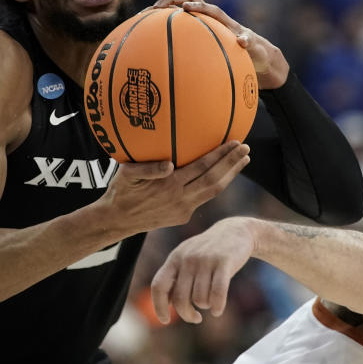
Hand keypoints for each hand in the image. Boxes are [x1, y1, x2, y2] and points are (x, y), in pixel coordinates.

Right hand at [99, 141, 249, 234]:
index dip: (220, 155)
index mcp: (169, 186)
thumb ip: (147, 168)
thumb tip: (170, 164)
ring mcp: (183, 210)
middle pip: (214, 180)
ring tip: (243, 160)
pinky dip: (216, 185)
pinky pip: (203, 198)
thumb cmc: (120, 191)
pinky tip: (223, 174)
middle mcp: (180, 199)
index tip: (235, 143)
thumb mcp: (126, 175)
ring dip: (230, 175)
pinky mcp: (182, 217)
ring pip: (213, 191)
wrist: (116, 221)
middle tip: (246, 148)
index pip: (202, 167)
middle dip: (232, 163)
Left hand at [151, 218, 254, 323]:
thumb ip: (176, 278)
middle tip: (195, 318)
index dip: (158, 306)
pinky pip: (218, 293)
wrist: (235, 230)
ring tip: (211, 302)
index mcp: (175, 259)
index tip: (165, 320)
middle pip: (181, 299)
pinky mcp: (224, 262)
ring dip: (206, 306)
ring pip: (200, 299)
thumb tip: (166, 304)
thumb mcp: (187, 258)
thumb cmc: (208, 252)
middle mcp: (188, 259)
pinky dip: (217, 307)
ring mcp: (206, 260)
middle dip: (187, 314)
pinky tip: (218, 310)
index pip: (159, 286)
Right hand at [152, 0, 288, 88]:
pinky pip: (178, 28)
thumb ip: (250, 43)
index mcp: (224, 21)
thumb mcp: (257, 50)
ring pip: (178, 12)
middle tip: (153, 8)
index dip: (197, 5)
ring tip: (141, 19)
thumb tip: (242, 40)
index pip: (209, 8)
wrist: (258, 59)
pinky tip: (148, 41)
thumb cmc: (257, 54)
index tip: (185, 7)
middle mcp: (210, 19)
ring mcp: (201, 26)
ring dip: (162, 11)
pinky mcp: (196, 36)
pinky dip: (163, 29)